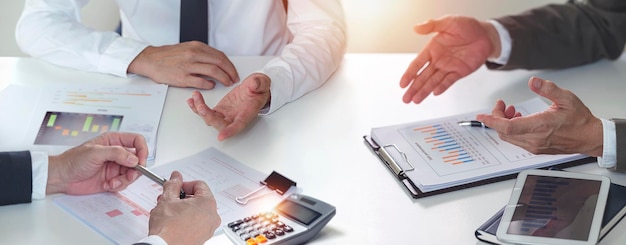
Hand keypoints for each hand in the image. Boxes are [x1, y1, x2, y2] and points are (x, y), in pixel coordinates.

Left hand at [46, 132, 148, 194]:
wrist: (61, 177)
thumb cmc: (73, 160)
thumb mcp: (95, 152)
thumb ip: (116, 153)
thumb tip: (134, 159)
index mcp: (114, 141)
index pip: (137, 141)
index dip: (142, 150)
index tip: (141, 161)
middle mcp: (117, 153)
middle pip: (138, 160)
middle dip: (135, 170)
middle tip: (129, 176)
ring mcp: (115, 167)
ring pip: (132, 173)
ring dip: (125, 180)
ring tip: (113, 182)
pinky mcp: (112, 179)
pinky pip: (124, 183)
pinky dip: (118, 186)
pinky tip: (107, 185)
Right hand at [128, 41, 239, 88]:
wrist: (151, 60)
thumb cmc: (169, 56)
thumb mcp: (188, 48)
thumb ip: (202, 53)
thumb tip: (217, 61)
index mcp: (196, 47)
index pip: (220, 55)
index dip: (230, 65)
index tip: (233, 71)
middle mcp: (194, 54)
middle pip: (220, 63)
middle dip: (230, 72)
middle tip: (234, 79)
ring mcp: (188, 66)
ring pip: (213, 72)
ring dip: (223, 79)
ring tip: (227, 83)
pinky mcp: (182, 78)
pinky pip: (201, 82)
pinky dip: (209, 85)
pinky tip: (211, 85)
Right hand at [148, 171, 219, 244]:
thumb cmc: (168, 228)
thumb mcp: (167, 199)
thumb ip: (173, 185)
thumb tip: (175, 178)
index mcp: (208, 203)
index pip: (199, 184)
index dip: (184, 184)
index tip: (175, 186)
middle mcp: (212, 216)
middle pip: (198, 198)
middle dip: (181, 197)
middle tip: (169, 199)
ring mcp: (208, 228)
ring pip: (196, 211)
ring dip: (181, 208)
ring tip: (167, 211)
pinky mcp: (202, 237)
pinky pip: (195, 222)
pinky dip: (185, 219)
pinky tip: (172, 221)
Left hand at [187, 73, 270, 140]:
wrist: (255, 90)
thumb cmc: (259, 90)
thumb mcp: (262, 83)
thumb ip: (259, 83)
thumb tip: (254, 84)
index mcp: (246, 113)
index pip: (238, 125)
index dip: (230, 131)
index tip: (222, 136)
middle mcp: (234, 118)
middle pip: (219, 124)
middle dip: (209, 117)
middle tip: (202, 107)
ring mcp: (225, 115)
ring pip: (210, 119)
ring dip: (200, 110)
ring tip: (195, 97)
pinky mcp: (219, 110)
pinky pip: (205, 112)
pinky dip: (197, 107)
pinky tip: (191, 100)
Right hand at [400, 16, 499, 103]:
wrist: (487, 35)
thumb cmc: (468, 27)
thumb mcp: (449, 22)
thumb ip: (432, 25)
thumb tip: (416, 27)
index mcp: (433, 49)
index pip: (417, 64)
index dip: (409, 74)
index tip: (403, 83)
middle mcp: (438, 59)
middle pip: (422, 76)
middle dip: (414, 88)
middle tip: (406, 98)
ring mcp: (448, 67)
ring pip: (433, 82)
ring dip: (424, 91)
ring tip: (416, 99)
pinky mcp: (459, 72)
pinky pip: (448, 81)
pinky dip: (442, 87)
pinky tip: (434, 93)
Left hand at [476, 77, 602, 155]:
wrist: (590, 138)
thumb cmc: (580, 120)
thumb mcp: (566, 99)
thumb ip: (548, 89)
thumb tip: (533, 82)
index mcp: (539, 127)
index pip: (507, 127)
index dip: (492, 121)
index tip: (481, 116)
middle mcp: (534, 140)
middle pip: (503, 132)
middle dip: (497, 117)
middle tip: (502, 105)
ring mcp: (534, 146)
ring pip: (508, 137)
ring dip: (504, 123)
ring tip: (511, 110)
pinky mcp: (535, 148)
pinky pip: (516, 140)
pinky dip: (511, 129)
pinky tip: (519, 119)